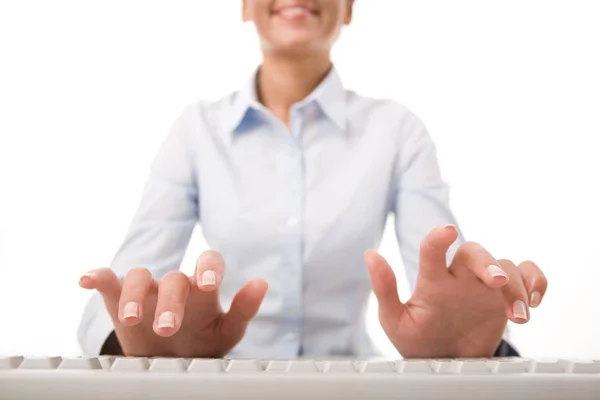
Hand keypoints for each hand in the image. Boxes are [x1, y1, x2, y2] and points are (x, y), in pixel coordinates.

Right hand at [79, 250, 267, 357]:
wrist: (171, 359)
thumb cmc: (204, 341)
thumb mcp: (228, 330)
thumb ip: (244, 308)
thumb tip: (262, 282)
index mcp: (203, 286)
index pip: (209, 262)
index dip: (208, 268)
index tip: (209, 284)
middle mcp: (175, 282)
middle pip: (172, 278)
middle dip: (170, 303)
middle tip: (168, 328)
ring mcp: (147, 290)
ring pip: (138, 276)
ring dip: (134, 295)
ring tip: (132, 319)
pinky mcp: (120, 299)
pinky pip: (108, 281)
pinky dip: (97, 277)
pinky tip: (87, 280)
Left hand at [366, 225, 546, 357]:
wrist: (445, 361)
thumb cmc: (417, 338)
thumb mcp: (395, 320)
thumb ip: (384, 289)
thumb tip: (370, 254)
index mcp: (432, 280)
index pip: (433, 250)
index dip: (438, 238)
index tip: (446, 231)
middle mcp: (460, 276)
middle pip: (476, 253)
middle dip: (488, 264)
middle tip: (496, 283)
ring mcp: (484, 286)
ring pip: (506, 266)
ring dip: (516, 287)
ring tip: (518, 316)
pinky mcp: (506, 297)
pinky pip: (528, 276)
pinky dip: (537, 282)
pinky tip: (535, 302)